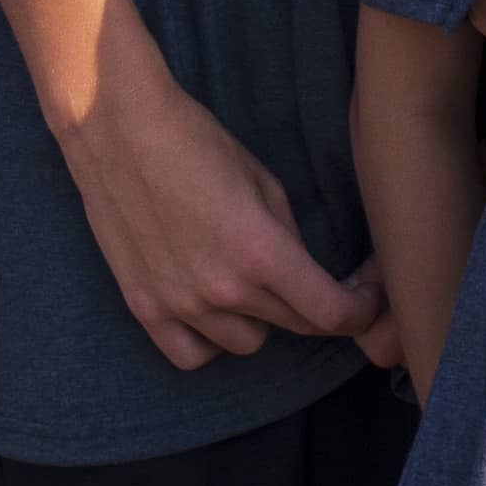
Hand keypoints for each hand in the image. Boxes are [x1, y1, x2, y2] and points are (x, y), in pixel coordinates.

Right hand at [60, 15, 383, 371]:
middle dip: (317, 307)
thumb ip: (288, 237)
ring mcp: (180, 305)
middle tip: (318, 282)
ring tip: (253, 284)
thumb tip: (305, 273)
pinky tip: (214, 311)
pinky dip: (211, 340)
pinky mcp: (144, 309)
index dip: (361, 310)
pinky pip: (193, 355)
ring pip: (247, 344)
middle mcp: (223, 290)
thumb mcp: (263, 181)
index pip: (329, 313)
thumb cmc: (195, 142)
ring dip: (262, 320)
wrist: (118, 130)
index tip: (367, 297)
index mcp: (261, 252)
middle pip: (295, 328)